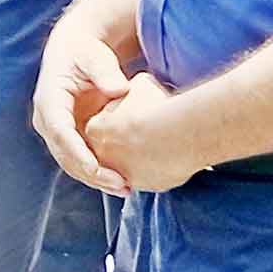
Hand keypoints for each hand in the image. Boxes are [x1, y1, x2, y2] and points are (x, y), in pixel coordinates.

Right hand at [31, 23, 132, 192]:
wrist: (76, 51)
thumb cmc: (87, 52)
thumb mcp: (95, 56)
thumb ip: (105, 71)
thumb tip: (119, 90)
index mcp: (49, 99)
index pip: (59, 131)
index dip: (77, 152)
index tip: (97, 168)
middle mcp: (47, 119)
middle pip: (64, 154)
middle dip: (91, 173)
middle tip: (121, 185)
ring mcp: (56, 130)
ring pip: (71, 162)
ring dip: (95, 179)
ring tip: (124, 188)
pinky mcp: (69, 136)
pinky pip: (80, 160)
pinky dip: (98, 173)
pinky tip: (120, 181)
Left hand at [82, 72, 204, 193]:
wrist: (178, 133)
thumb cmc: (157, 105)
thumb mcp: (140, 85)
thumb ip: (130, 89)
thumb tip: (135, 88)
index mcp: (95, 130)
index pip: (103, 126)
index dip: (121, 118)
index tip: (136, 113)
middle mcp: (102, 156)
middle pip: (114, 147)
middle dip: (127, 140)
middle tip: (147, 130)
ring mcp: (123, 173)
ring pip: (132, 164)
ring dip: (143, 156)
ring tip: (163, 142)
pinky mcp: (145, 186)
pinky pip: (151, 176)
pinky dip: (159, 167)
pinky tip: (172, 154)